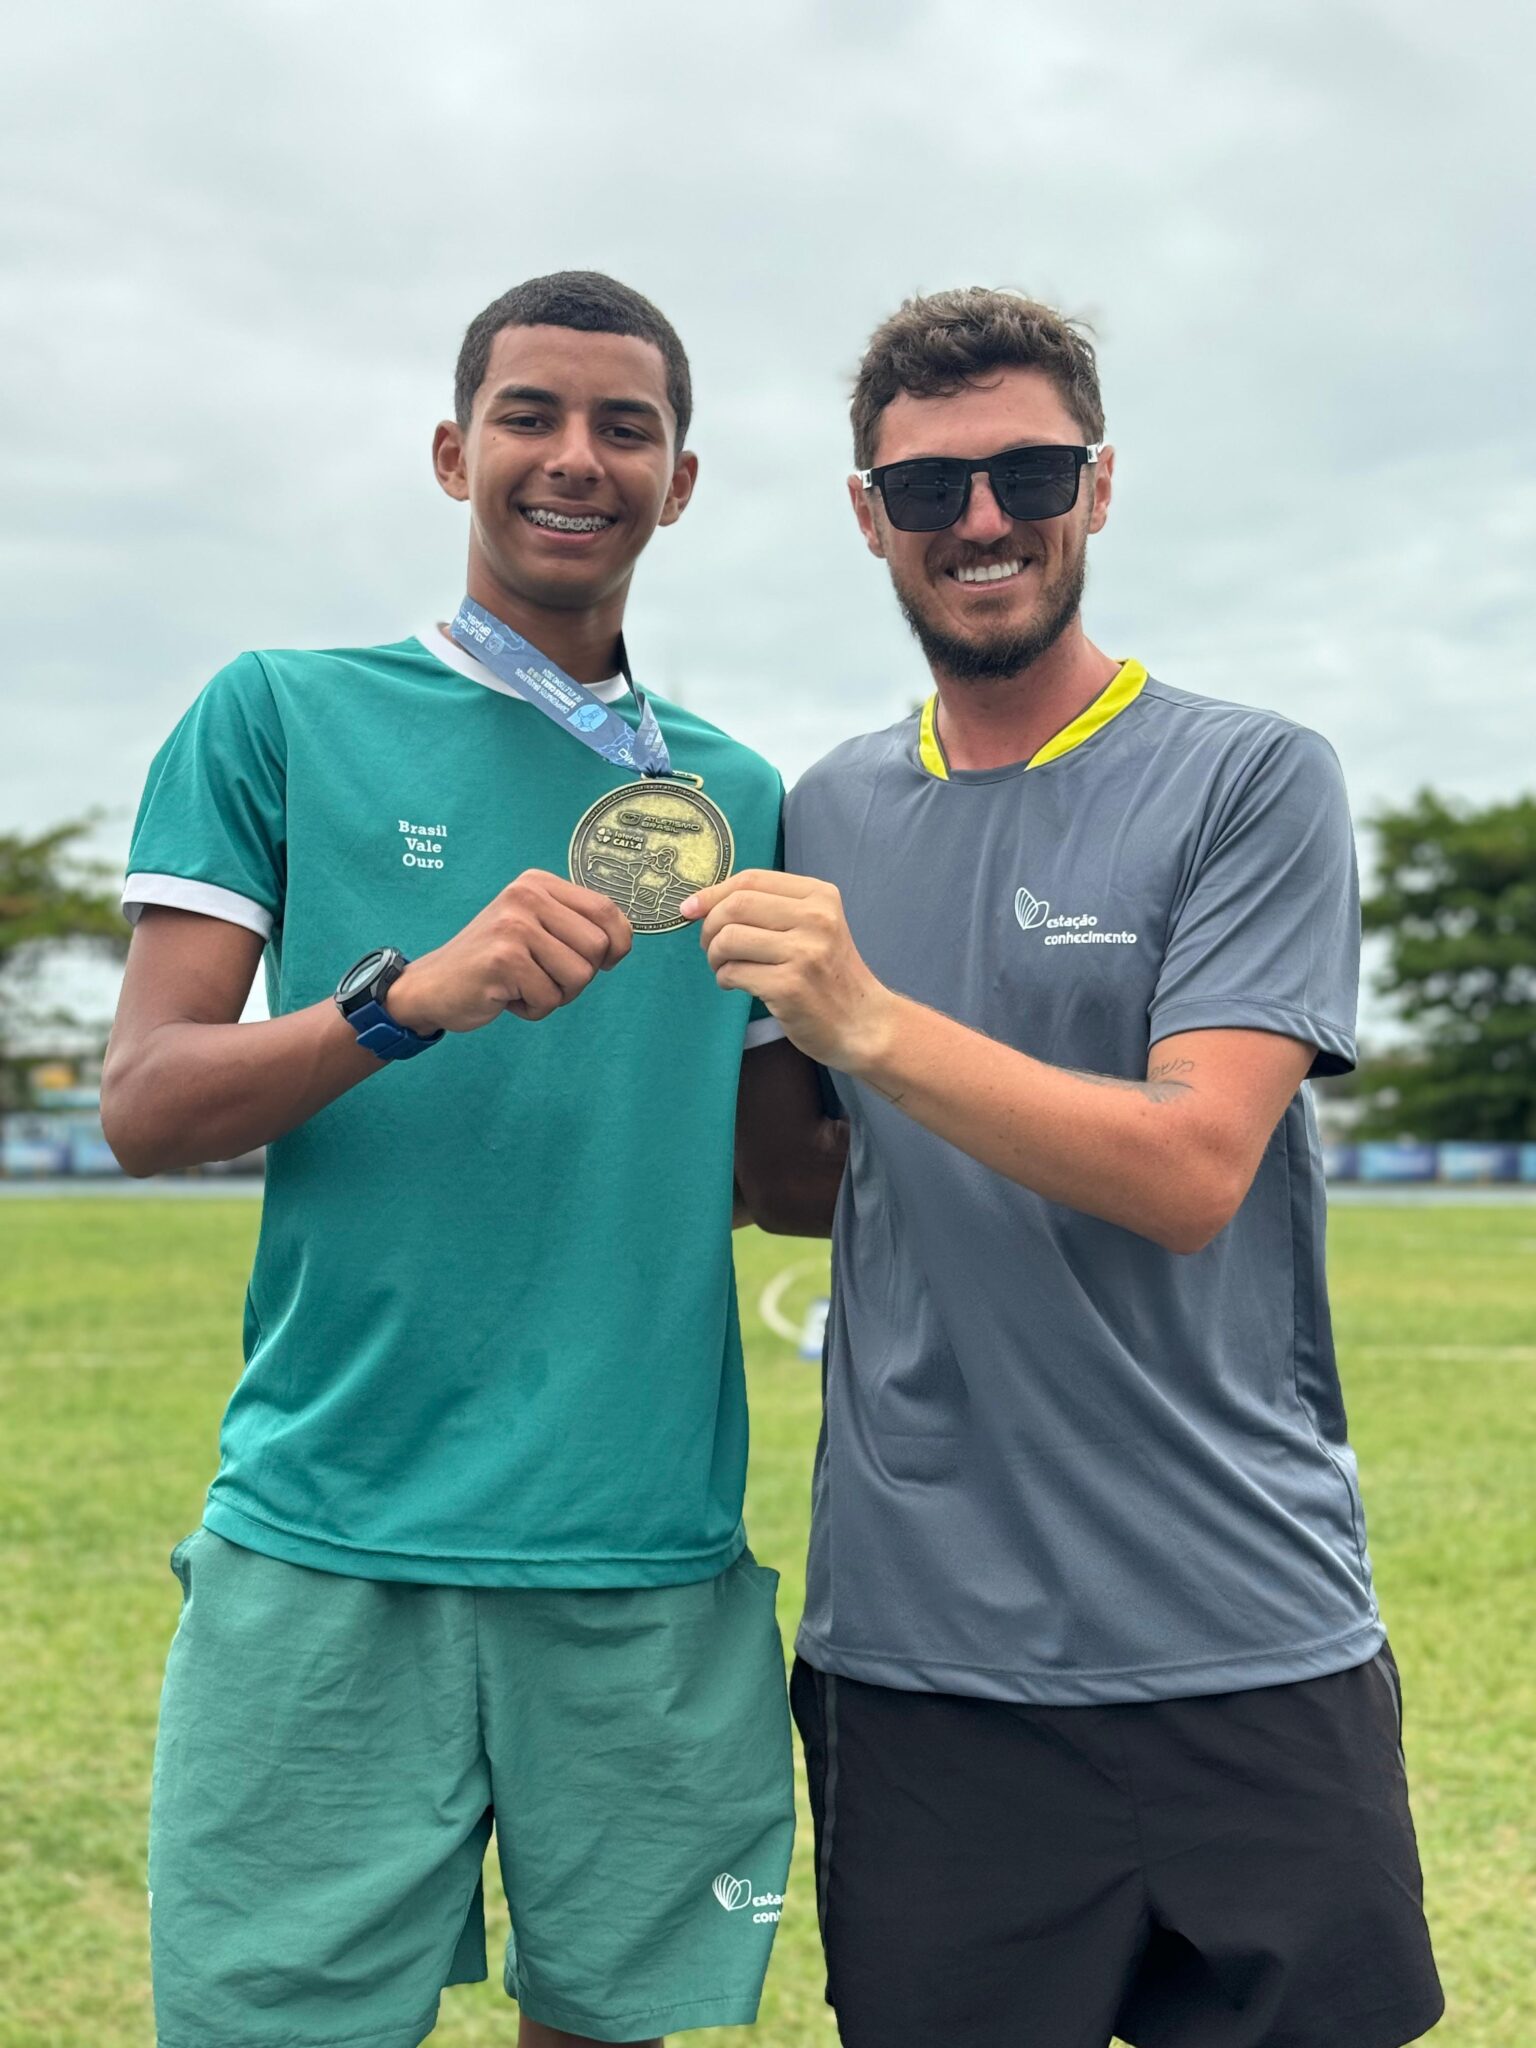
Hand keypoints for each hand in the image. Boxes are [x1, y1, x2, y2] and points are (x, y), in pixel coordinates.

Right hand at [389, 872, 631, 1030]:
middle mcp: (527, 896)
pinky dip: (534, 1010)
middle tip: (545, 977)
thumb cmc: (494, 962)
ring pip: (579, 976)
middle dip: (580, 976)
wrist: (433, 986)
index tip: (605, 962)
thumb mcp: (535, 928)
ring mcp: (514, 925)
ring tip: (525, 986)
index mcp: (538, 883)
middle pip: (598, 947)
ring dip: (557, 995)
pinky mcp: (504, 959)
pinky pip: (549, 998)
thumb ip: (574, 925)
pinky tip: (508, 997)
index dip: (618, 944)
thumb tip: (623, 940)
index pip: (607, 909)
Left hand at [681, 870, 895, 1069]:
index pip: (751, 879)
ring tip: (724, 967)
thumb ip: (771, 909)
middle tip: (711, 947)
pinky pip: (734, 973)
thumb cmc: (829, 975)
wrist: (862, 1023)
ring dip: (714, 956)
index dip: (712, 893)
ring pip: (729, 939)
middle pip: (735, 906)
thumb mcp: (814, 927)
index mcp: (819, 896)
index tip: (690, 909)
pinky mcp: (789, 987)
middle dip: (709, 927)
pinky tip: (736, 985)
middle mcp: (815, 919)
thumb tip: (701, 903)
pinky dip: (724, 979)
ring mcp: (804, 953)